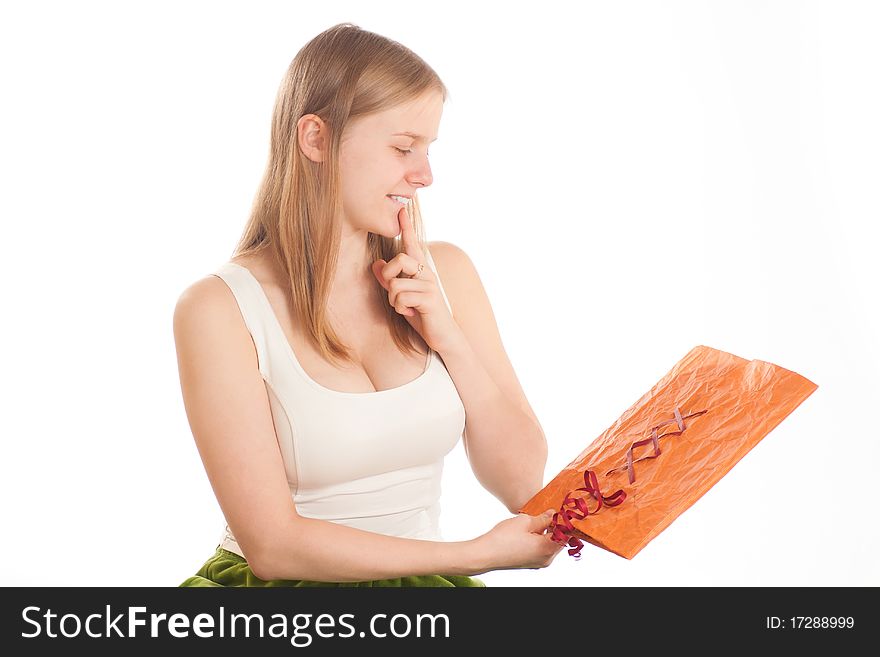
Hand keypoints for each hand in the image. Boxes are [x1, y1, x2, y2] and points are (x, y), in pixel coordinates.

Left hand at [370, 204, 461, 352]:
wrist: (443, 337)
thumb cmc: (422, 315)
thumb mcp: (401, 297)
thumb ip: (389, 281)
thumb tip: (375, 264)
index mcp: (420, 270)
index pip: (412, 244)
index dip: (406, 226)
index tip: (401, 209)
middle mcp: (426, 273)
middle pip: (399, 259)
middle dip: (388, 276)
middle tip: (394, 293)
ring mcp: (429, 285)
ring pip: (396, 284)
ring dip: (394, 301)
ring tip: (406, 308)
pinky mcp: (430, 298)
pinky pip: (401, 298)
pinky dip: (401, 309)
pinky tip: (412, 314)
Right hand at [468, 509, 564, 573]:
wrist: (485, 554)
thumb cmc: (503, 538)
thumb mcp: (525, 522)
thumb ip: (543, 518)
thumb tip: (553, 514)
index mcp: (547, 549)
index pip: (566, 533)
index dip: (566, 520)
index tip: (565, 510)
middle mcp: (546, 558)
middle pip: (560, 540)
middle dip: (557, 526)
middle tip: (552, 511)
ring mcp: (538, 562)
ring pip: (550, 544)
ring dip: (548, 532)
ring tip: (540, 518)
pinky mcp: (531, 562)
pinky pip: (542, 549)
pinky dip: (541, 538)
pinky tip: (532, 529)